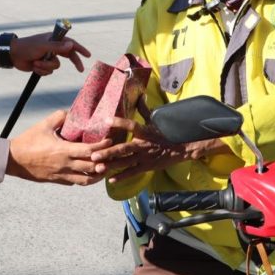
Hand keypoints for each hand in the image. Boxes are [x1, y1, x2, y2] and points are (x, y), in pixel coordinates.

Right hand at [7, 109, 111, 184]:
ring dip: (98, 175)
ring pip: (86, 180)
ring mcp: (61, 175)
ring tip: (105, 168)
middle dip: (106, 161)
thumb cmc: (28, 141)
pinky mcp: (57, 181)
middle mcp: (65, 165)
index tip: (110, 140)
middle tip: (114, 155)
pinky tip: (89, 173)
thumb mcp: (44, 125)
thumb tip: (72, 112)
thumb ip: (60, 117)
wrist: (13, 160)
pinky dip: (85, 179)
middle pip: (93, 167)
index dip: (102, 146)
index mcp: (63, 150)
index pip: (90, 151)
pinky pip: (76, 182)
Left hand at [10, 33, 89, 75]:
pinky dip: (41, 70)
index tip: (88, 55)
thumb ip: (57, 47)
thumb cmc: (27, 47)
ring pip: (56, 66)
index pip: (71, 43)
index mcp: (54, 40)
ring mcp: (48, 57)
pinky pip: (48, 71)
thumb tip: (71, 45)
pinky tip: (34, 66)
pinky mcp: (43, 65)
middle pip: (69, 56)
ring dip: (46, 66)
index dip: (80, 49)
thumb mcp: (43, 46)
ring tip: (36, 63)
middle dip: (74, 63)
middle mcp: (53, 48)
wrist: (13, 55)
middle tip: (80, 70)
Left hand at [92, 116, 229, 182]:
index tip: (106, 120)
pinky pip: (132, 172)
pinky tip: (111, 180)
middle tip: (94, 155)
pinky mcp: (146, 167)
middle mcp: (143, 145)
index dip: (119, 122)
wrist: (180, 149)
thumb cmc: (164, 134)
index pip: (131, 125)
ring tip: (98, 168)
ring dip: (111, 165)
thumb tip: (140, 94)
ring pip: (125, 162)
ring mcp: (144, 157)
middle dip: (108, 153)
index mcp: (144, 132)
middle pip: (123, 149)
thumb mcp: (154, 120)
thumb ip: (144, 109)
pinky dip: (122, 176)